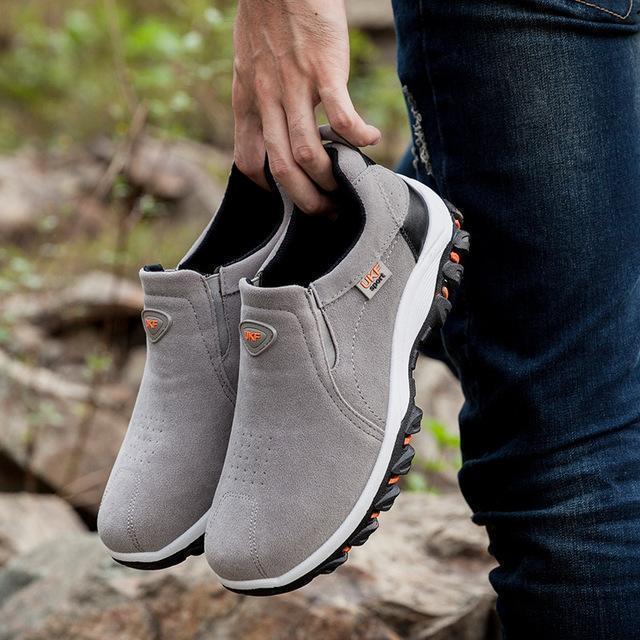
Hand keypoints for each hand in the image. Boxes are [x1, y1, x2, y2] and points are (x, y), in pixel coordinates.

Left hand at [232, 0, 380, 213]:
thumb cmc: (266, 15)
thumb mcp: (247, 62)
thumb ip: (257, 95)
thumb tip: (268, 120)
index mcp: (248, 100)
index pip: (248, 160)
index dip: (265, 187)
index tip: (283, 196)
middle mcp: (268, 100)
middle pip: (282, 168)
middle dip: (304, 199)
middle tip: (324, 211)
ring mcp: (295, 87)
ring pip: (307, 152)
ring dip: (329, 177)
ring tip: (345, 185)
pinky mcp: (324, 70)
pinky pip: (342, 116)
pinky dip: (358, 135)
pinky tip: (371, 140)